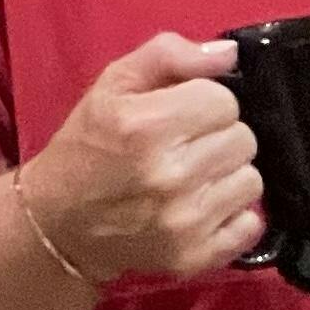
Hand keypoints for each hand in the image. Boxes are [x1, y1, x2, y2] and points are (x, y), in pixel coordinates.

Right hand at [16, 33, 264, 283]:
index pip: (224, 100)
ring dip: (226, 175)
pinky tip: (202, 206)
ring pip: (251, 180)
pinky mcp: (195, 255)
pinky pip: (251, 224)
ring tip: (194, 176)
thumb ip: (168, 55)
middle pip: (244, 139)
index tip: (182, 114)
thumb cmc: (87, 145)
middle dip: (218, 136)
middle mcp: (169, 174)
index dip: (205, 102)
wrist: (59, 222)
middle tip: (186, 145)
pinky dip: (233, 215)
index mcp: (145, 125)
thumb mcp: (111, 85)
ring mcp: (185, 220)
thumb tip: (229, 54)